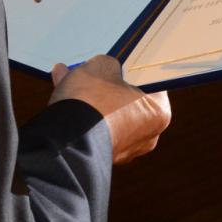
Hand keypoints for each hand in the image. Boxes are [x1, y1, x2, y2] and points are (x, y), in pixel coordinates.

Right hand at [49, 56, 171, 164]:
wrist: (66, 141)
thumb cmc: (92, 100)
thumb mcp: (101, 66)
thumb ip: (106, 64)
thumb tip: (101, 68)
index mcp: (158, 113)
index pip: (150, 84)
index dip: (131, 70)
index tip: (117, 64)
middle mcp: (146, 136)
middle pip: (125, 100)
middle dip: (104, 84)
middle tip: (88, 68)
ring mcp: (123, 150)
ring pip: (106, 114)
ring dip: (88, 97)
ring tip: (66, 77)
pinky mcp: (100, 157)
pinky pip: (93, 129)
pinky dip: (80, 115)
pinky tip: (63, 99)